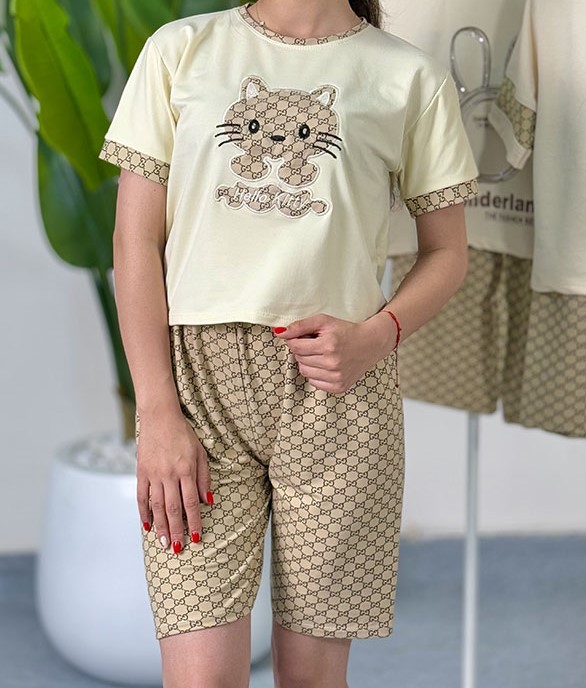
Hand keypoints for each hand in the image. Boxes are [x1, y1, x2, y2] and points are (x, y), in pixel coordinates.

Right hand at [136, 408, 212, 552]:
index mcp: (186, 470)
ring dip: (160, 526)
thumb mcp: (200, 452)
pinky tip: (146, 526)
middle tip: (178, 548)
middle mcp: (169, 474)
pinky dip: (143, 512)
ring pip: (156, 506)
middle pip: (173, 509)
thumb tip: (208, 500)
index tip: (196, 537)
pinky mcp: (141, 472)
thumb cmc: (183, 434)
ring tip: (164, 543)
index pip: (191, 502)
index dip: (194, 521)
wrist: (159, 417)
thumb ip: (204, 477)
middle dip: (176, 530)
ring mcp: (153, 474)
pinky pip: (141, 496)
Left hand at [273, 312, 396, 393]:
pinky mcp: (339, 387)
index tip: (304, 337)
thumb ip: (300, 325)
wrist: (370, 344)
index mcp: (328, 344)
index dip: (295, 341)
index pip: (295, 346)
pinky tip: (326, 366)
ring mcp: (337, 377)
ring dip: (308, 363)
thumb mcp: (324, 321)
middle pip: (299, 359)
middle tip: (316, 345)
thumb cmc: (345, 330)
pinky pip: (314, 383)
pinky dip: (316, 374)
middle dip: (303, 351)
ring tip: (321, 355)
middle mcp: (332, 363)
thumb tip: (279, 333)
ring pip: (304, 372)